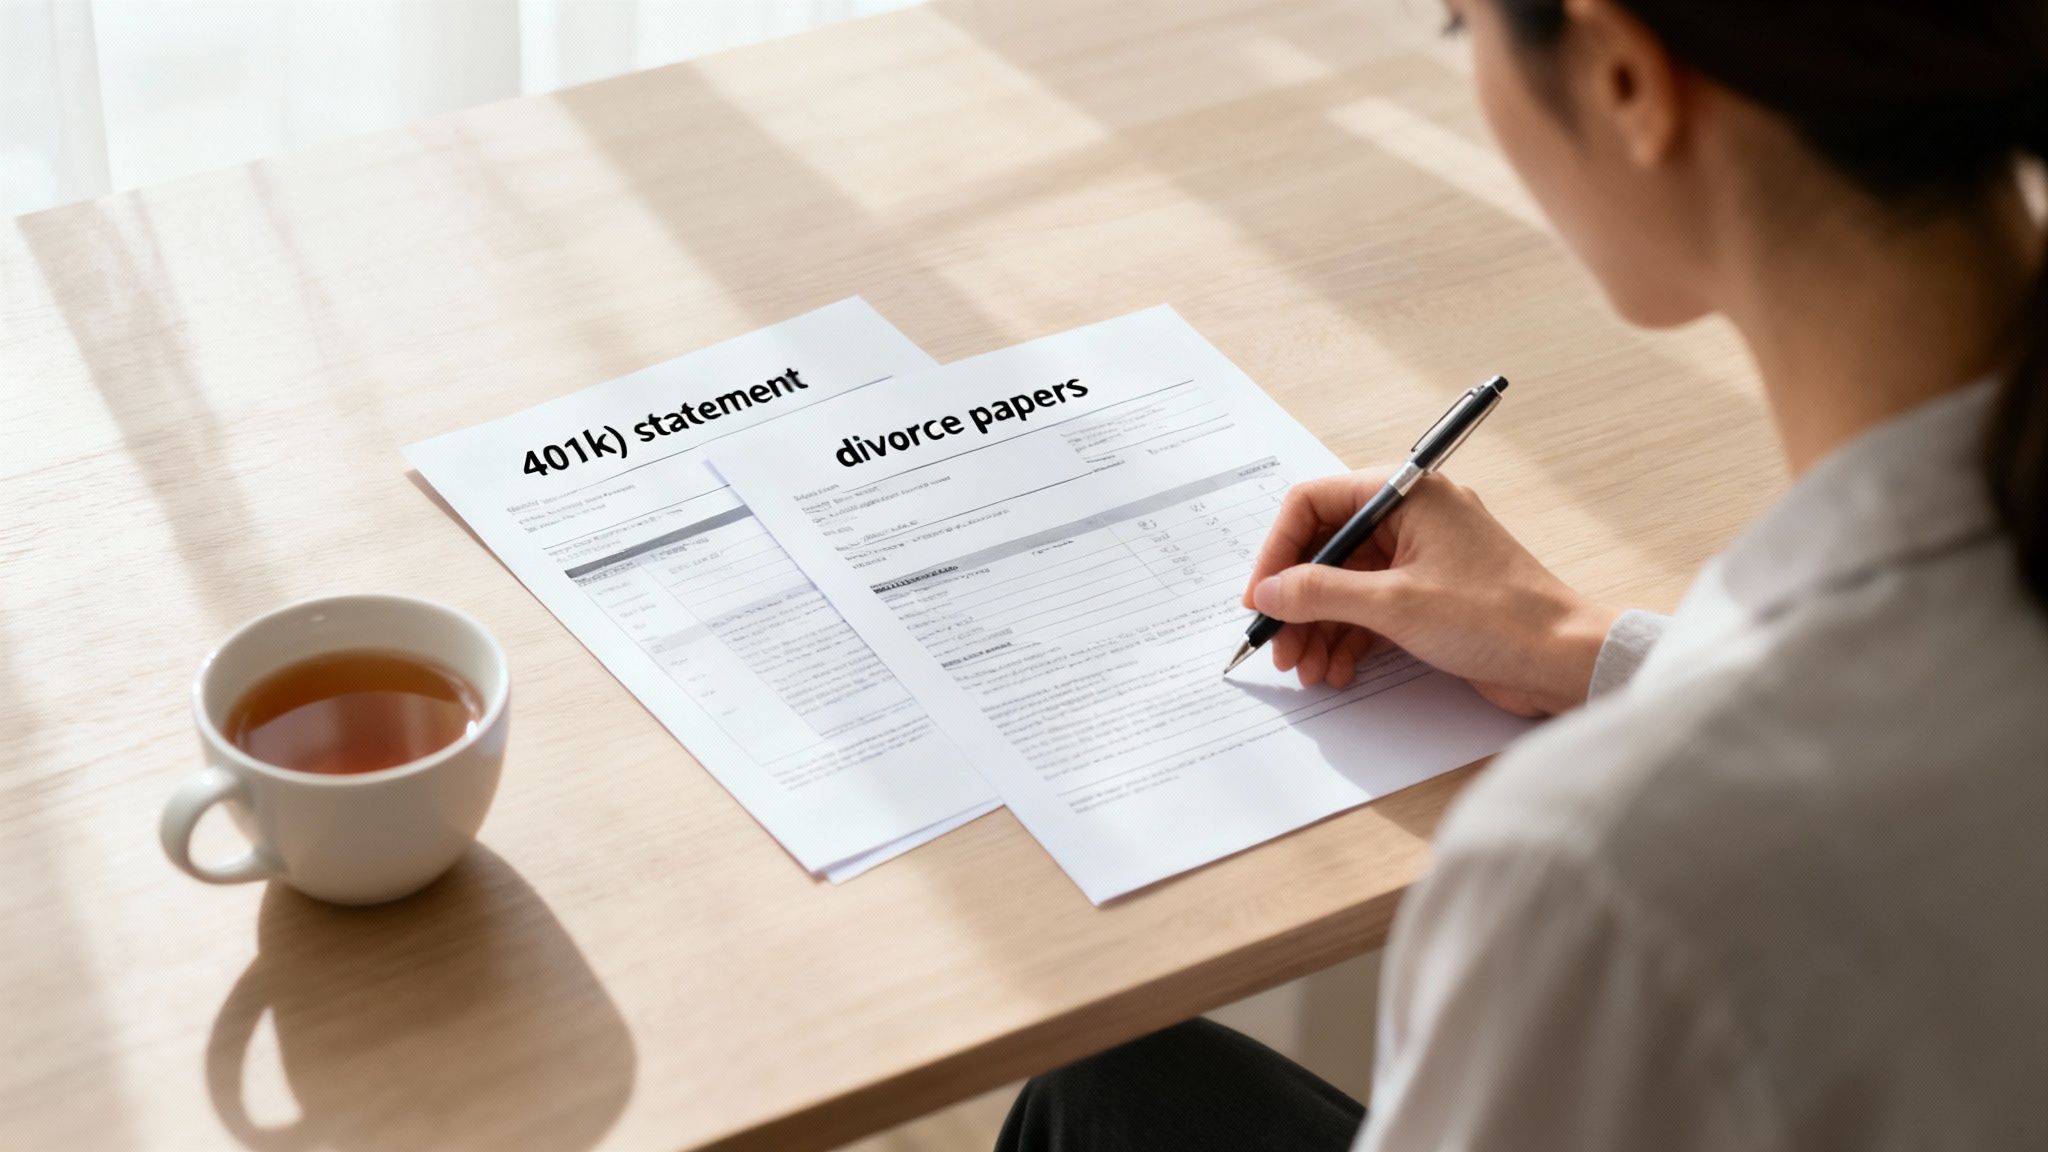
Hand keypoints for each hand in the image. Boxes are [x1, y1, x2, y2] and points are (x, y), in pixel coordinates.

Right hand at [1243, 469, 1619, 716]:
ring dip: (1319, 628)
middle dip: (1298, 602)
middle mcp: (1412, 519)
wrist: (1563, 661)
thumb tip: (1271, 590)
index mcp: (1407, 495)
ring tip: (1307, 670)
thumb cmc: (1498, 617)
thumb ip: (1322, 593)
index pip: (1316, 503)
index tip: (1262, 595)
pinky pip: (1370, 610)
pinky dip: (1349, 639)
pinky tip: (1337, 671)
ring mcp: (1421, 559)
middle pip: (1327, 550)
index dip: (1279, 550)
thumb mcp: (1395, 604)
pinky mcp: (1429, 597)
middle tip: (1280, 646)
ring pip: (1345, 586)